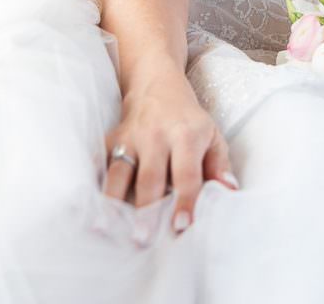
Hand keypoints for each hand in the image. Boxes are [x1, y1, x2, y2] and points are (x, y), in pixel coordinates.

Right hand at [103, 74, 238, 233]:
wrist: (157, 84)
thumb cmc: (189, 119)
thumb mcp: (212, 135)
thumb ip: (220, 165)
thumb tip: (229, 192)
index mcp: (186, 135)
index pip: (186, 173)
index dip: (184, 200)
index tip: (181, 226)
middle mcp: (157, 135)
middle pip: (151, 176)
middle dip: (146, 209)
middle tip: (143, 239)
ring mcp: (131, 136)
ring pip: (120, 171)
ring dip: (115, 202)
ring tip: (109, 230)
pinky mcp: (112, 139)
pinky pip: (102, 165)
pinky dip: (98, 186)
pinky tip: (94, 211)